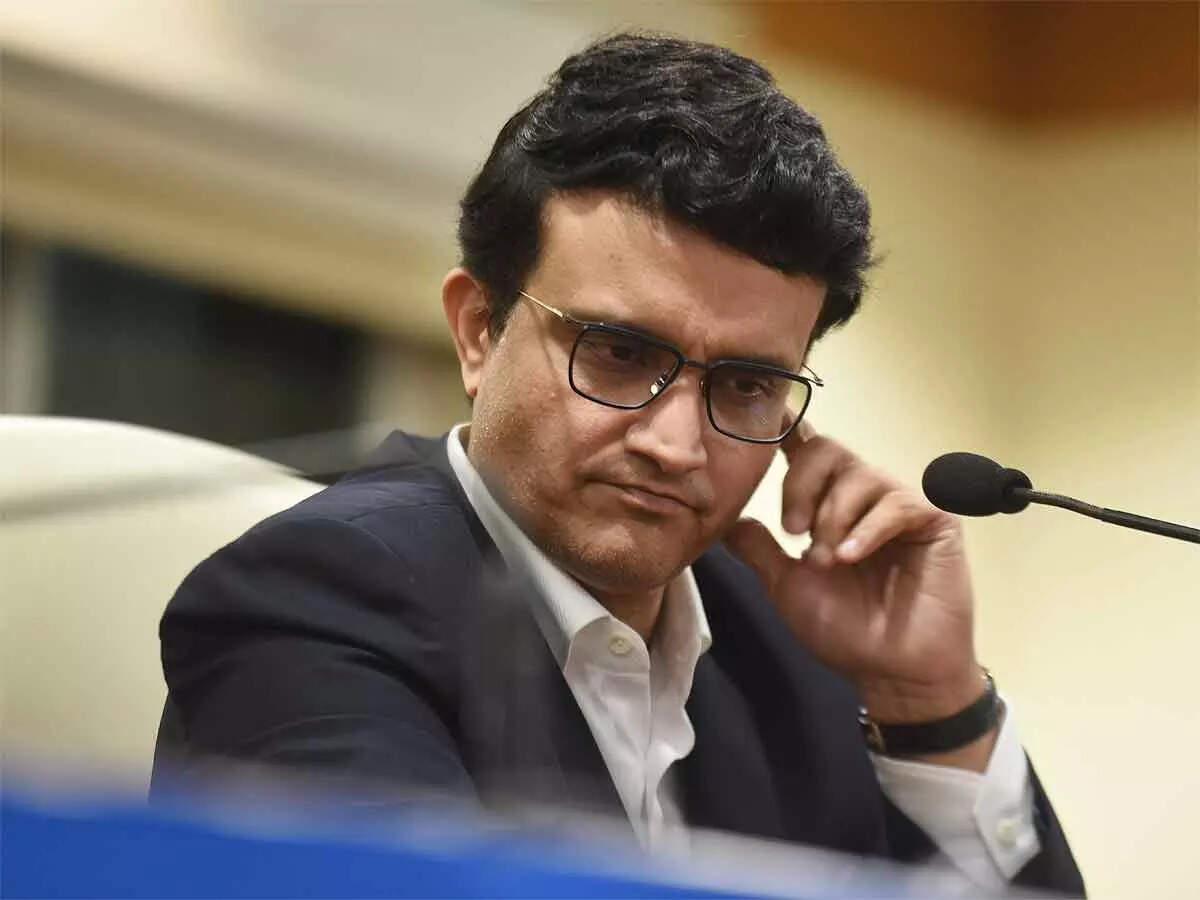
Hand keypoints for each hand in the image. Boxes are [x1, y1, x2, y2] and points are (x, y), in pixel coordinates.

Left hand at [725, 423, 986, 730]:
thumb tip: (728, 519)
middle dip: (800, 487)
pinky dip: (867, 529)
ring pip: (857, 475)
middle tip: (792, 532)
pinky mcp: (934, 519)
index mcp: (830, 504)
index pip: (807, 452)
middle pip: (826, 450)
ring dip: (832, 519)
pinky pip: (895, 503)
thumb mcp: (786, 585)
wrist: (893, 673)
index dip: (785, 432)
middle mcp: (865, 495)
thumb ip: (759, 548)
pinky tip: (852, 556)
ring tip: (828, 562)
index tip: (763, 429)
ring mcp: (900, 504)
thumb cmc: (845, 630)